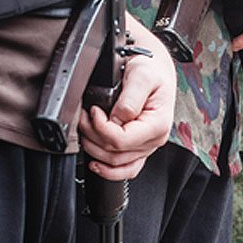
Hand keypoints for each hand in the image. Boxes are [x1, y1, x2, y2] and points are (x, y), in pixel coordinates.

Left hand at [79, 18, 175, 179]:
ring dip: (94, 148)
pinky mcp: (140, 149)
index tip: (94, 110)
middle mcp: (154, 139)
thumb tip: (116, 120)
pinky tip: (95, 163)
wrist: (156, 72)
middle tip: (85, 115)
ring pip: (115, 162)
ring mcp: (147, 147)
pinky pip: (126, 170)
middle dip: (92, 135)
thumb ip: (130, 99)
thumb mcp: (142, 75)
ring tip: (87, 127)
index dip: (100, 128)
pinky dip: (109, 171)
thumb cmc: (151, 72)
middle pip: (115, 153)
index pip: (121, 140)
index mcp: (157, 124)